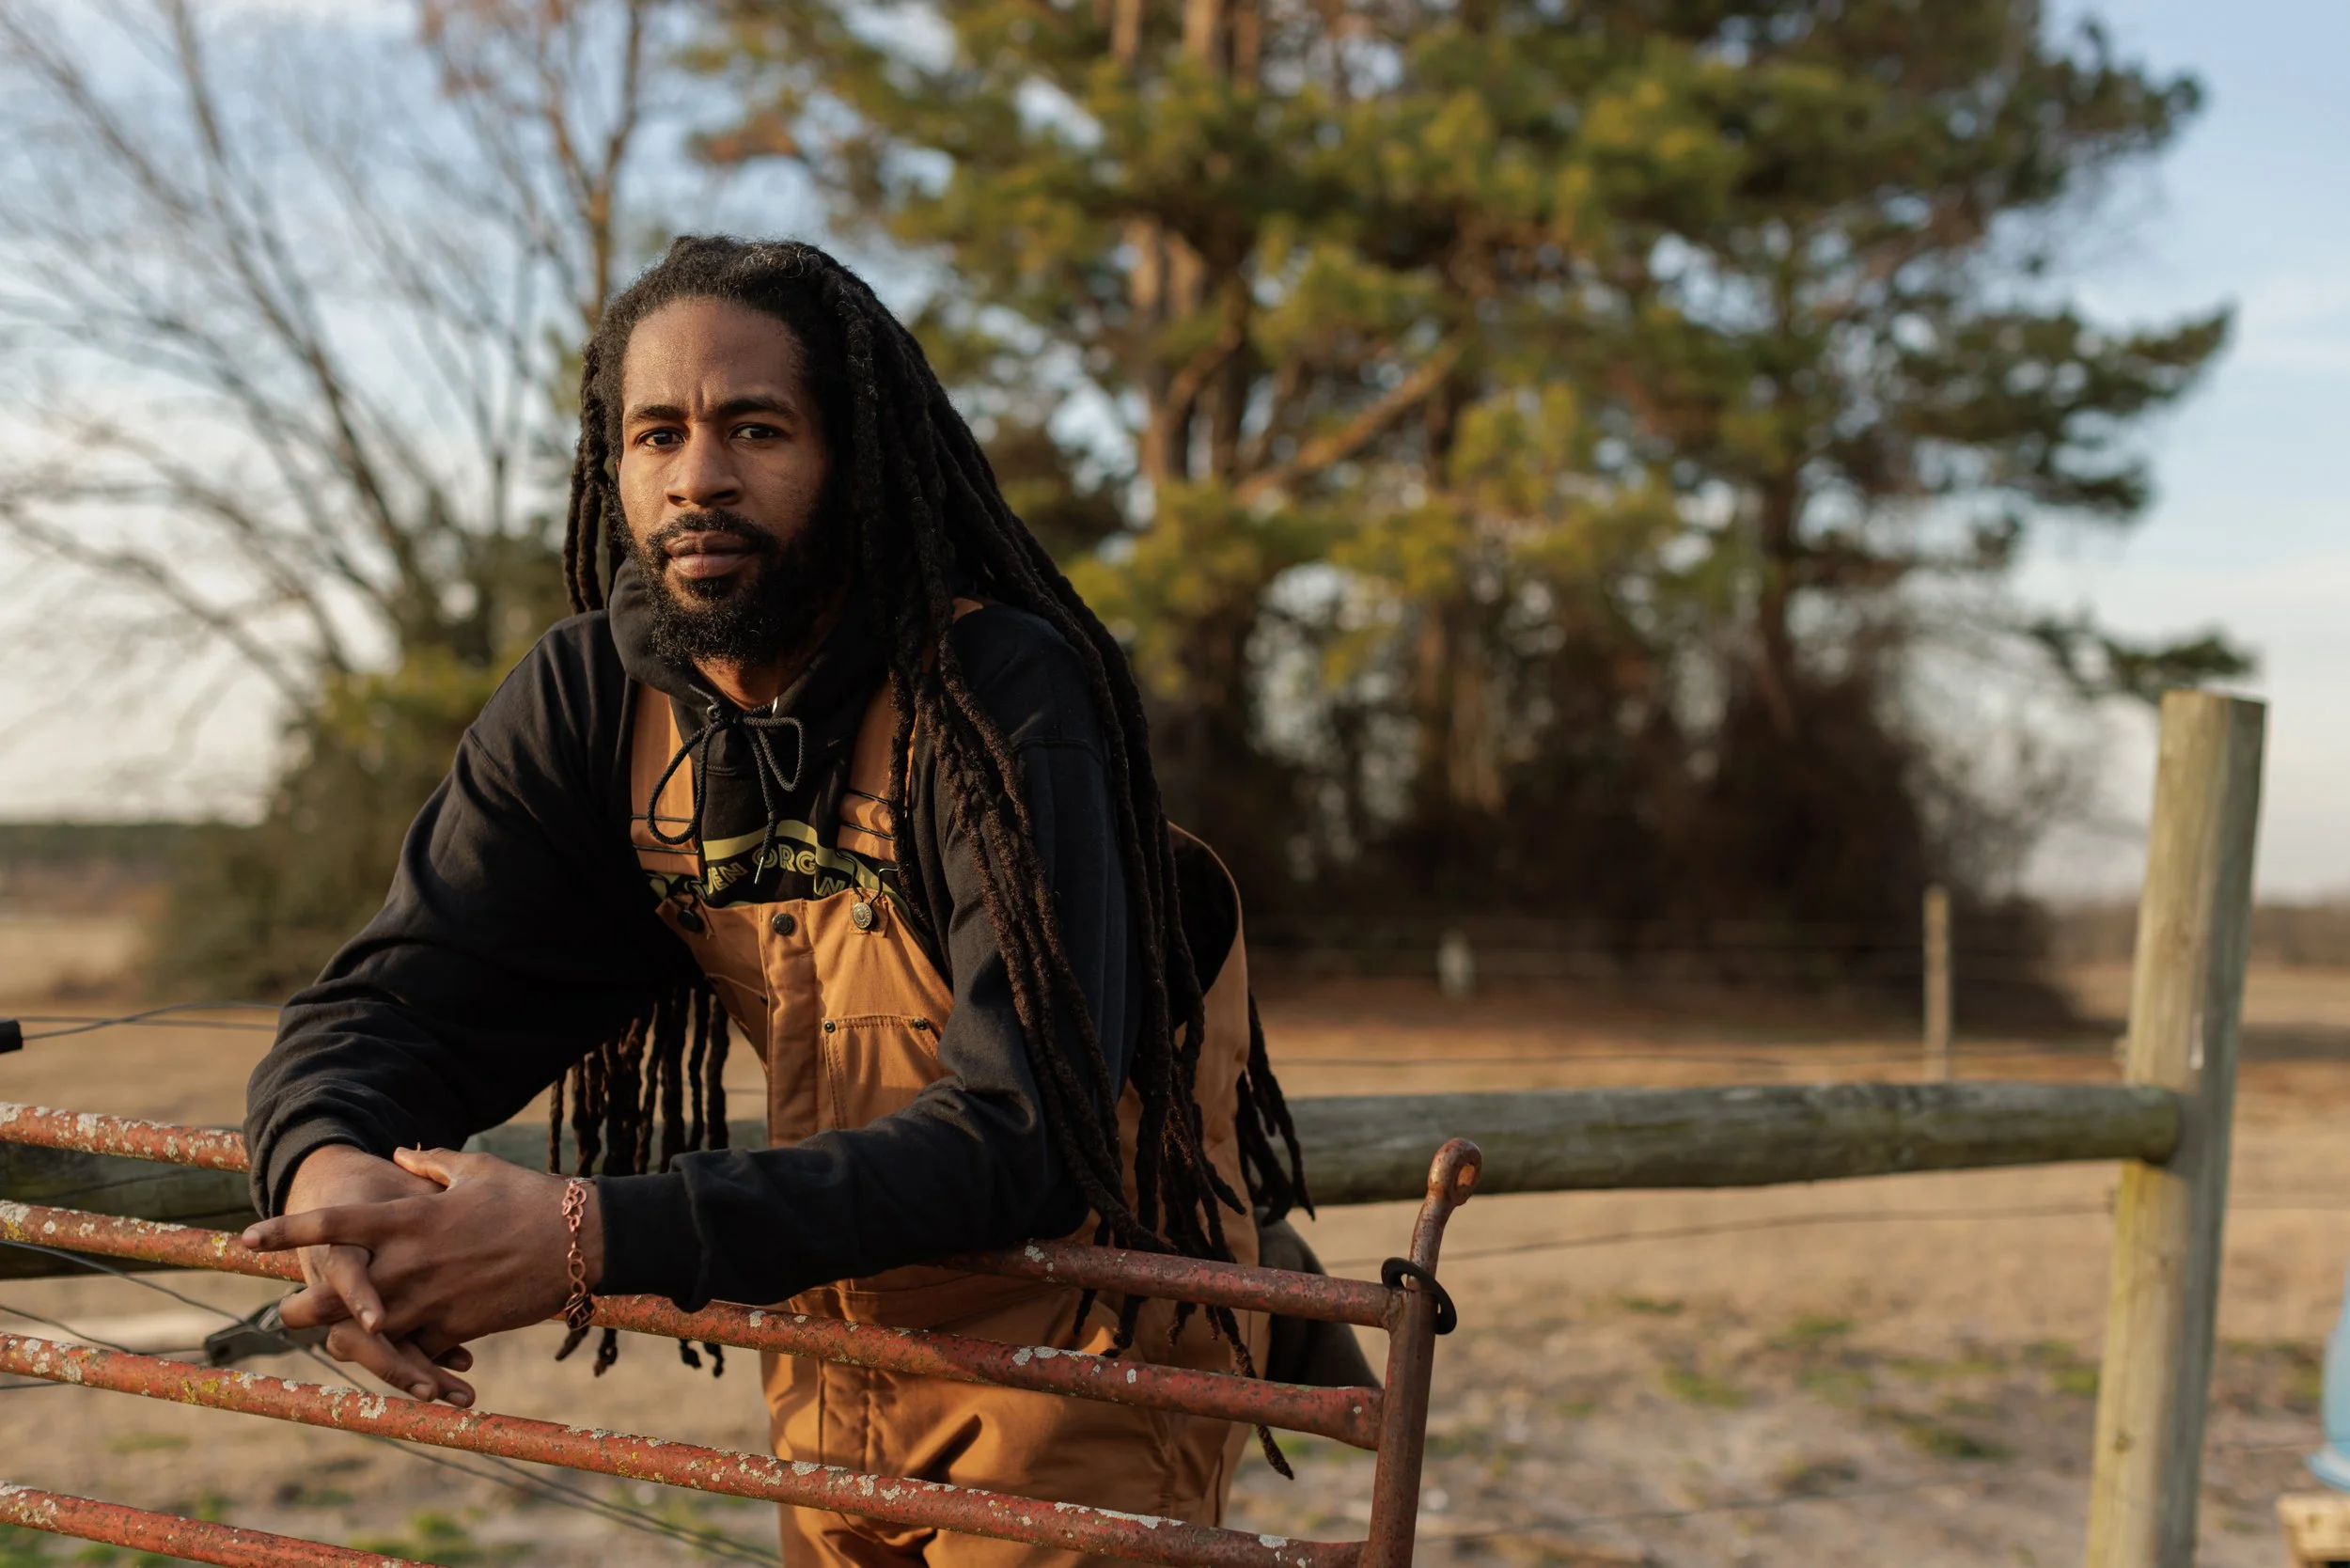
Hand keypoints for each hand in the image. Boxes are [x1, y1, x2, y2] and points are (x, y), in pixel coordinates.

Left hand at [244, 1149, 600, 1406]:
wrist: (579, 1239)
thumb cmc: (530, 1196)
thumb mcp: (478, 1168)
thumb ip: (431, 1163)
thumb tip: (402, 1153)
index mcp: (410, 1218)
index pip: (334, 1225)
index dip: (287, 1232)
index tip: (247, 1239)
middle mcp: (411, 1261)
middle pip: (332, 1293)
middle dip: (302, 1307)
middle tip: (287, 1310)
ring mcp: (432, 1299)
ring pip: (364, 1333)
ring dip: (342, 1340)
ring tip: (329, 1341)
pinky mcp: (457, 1328)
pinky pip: (414, 1353)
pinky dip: (401, 1358)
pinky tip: (395, 1360)